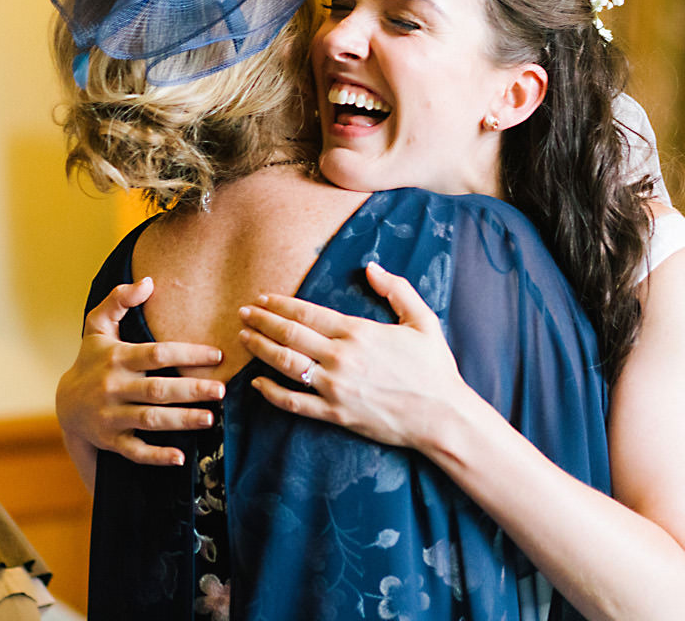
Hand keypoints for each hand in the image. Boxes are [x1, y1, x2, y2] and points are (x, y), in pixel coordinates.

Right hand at [55, 277, 224, 466]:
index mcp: (117, 358)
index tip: (218, 355)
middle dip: (191, 391)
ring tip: (210, 419)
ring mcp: (111, 416)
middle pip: (157, 390)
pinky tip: (180, 456)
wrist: (65, 402)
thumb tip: (148, 281)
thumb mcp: (98, 326)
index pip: (156, 354)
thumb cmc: (92, 359)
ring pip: (150, 420)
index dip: (188, 354)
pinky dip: (156, 455)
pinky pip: (135, 451)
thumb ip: (118, 299)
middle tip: (221, 391)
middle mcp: (114, 387)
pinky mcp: (111, 440)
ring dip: (181, 421)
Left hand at [238, 262, 466, 450]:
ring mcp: (335, 387)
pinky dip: (271, 393)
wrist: (442, 416)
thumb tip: (372, 267)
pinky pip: (294, 403)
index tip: (261, 299)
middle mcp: (340, 358)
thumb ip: (397, 289)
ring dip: (260, 349)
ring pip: (285, 364)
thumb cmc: (434, 368)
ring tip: (243, 339)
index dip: (278, 304)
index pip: (306, 313)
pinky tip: (257, 383)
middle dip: (260, 322)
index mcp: (357, 332)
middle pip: (288, 334)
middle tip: (242, 313)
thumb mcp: (422, 320)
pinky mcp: (335, 414)